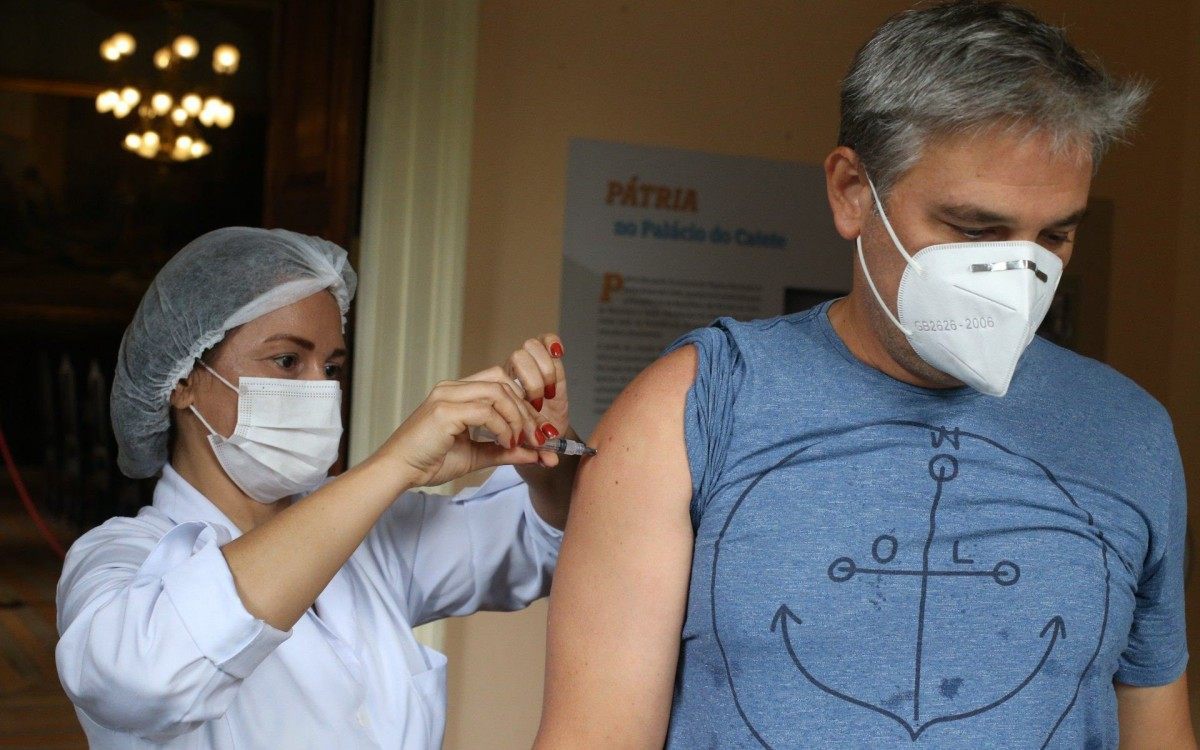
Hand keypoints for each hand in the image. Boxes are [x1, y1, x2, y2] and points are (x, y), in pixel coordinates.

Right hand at [376, 335, 567, 487]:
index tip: (540, 431)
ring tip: (523, 441)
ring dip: (517, 417)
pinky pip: (486, 411)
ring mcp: (447, 396)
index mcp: (458, 392)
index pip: (501, 383)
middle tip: (541, 437)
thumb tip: (537, 453)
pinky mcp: (444, 411)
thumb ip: (505, 451)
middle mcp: (452, 388)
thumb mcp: (476, 455)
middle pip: (504, 383)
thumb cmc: (430, 462)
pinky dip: (503, 427)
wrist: (399, 471)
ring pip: (498, 392)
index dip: (524, 404)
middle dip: (528, 411)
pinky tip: (506, 443)